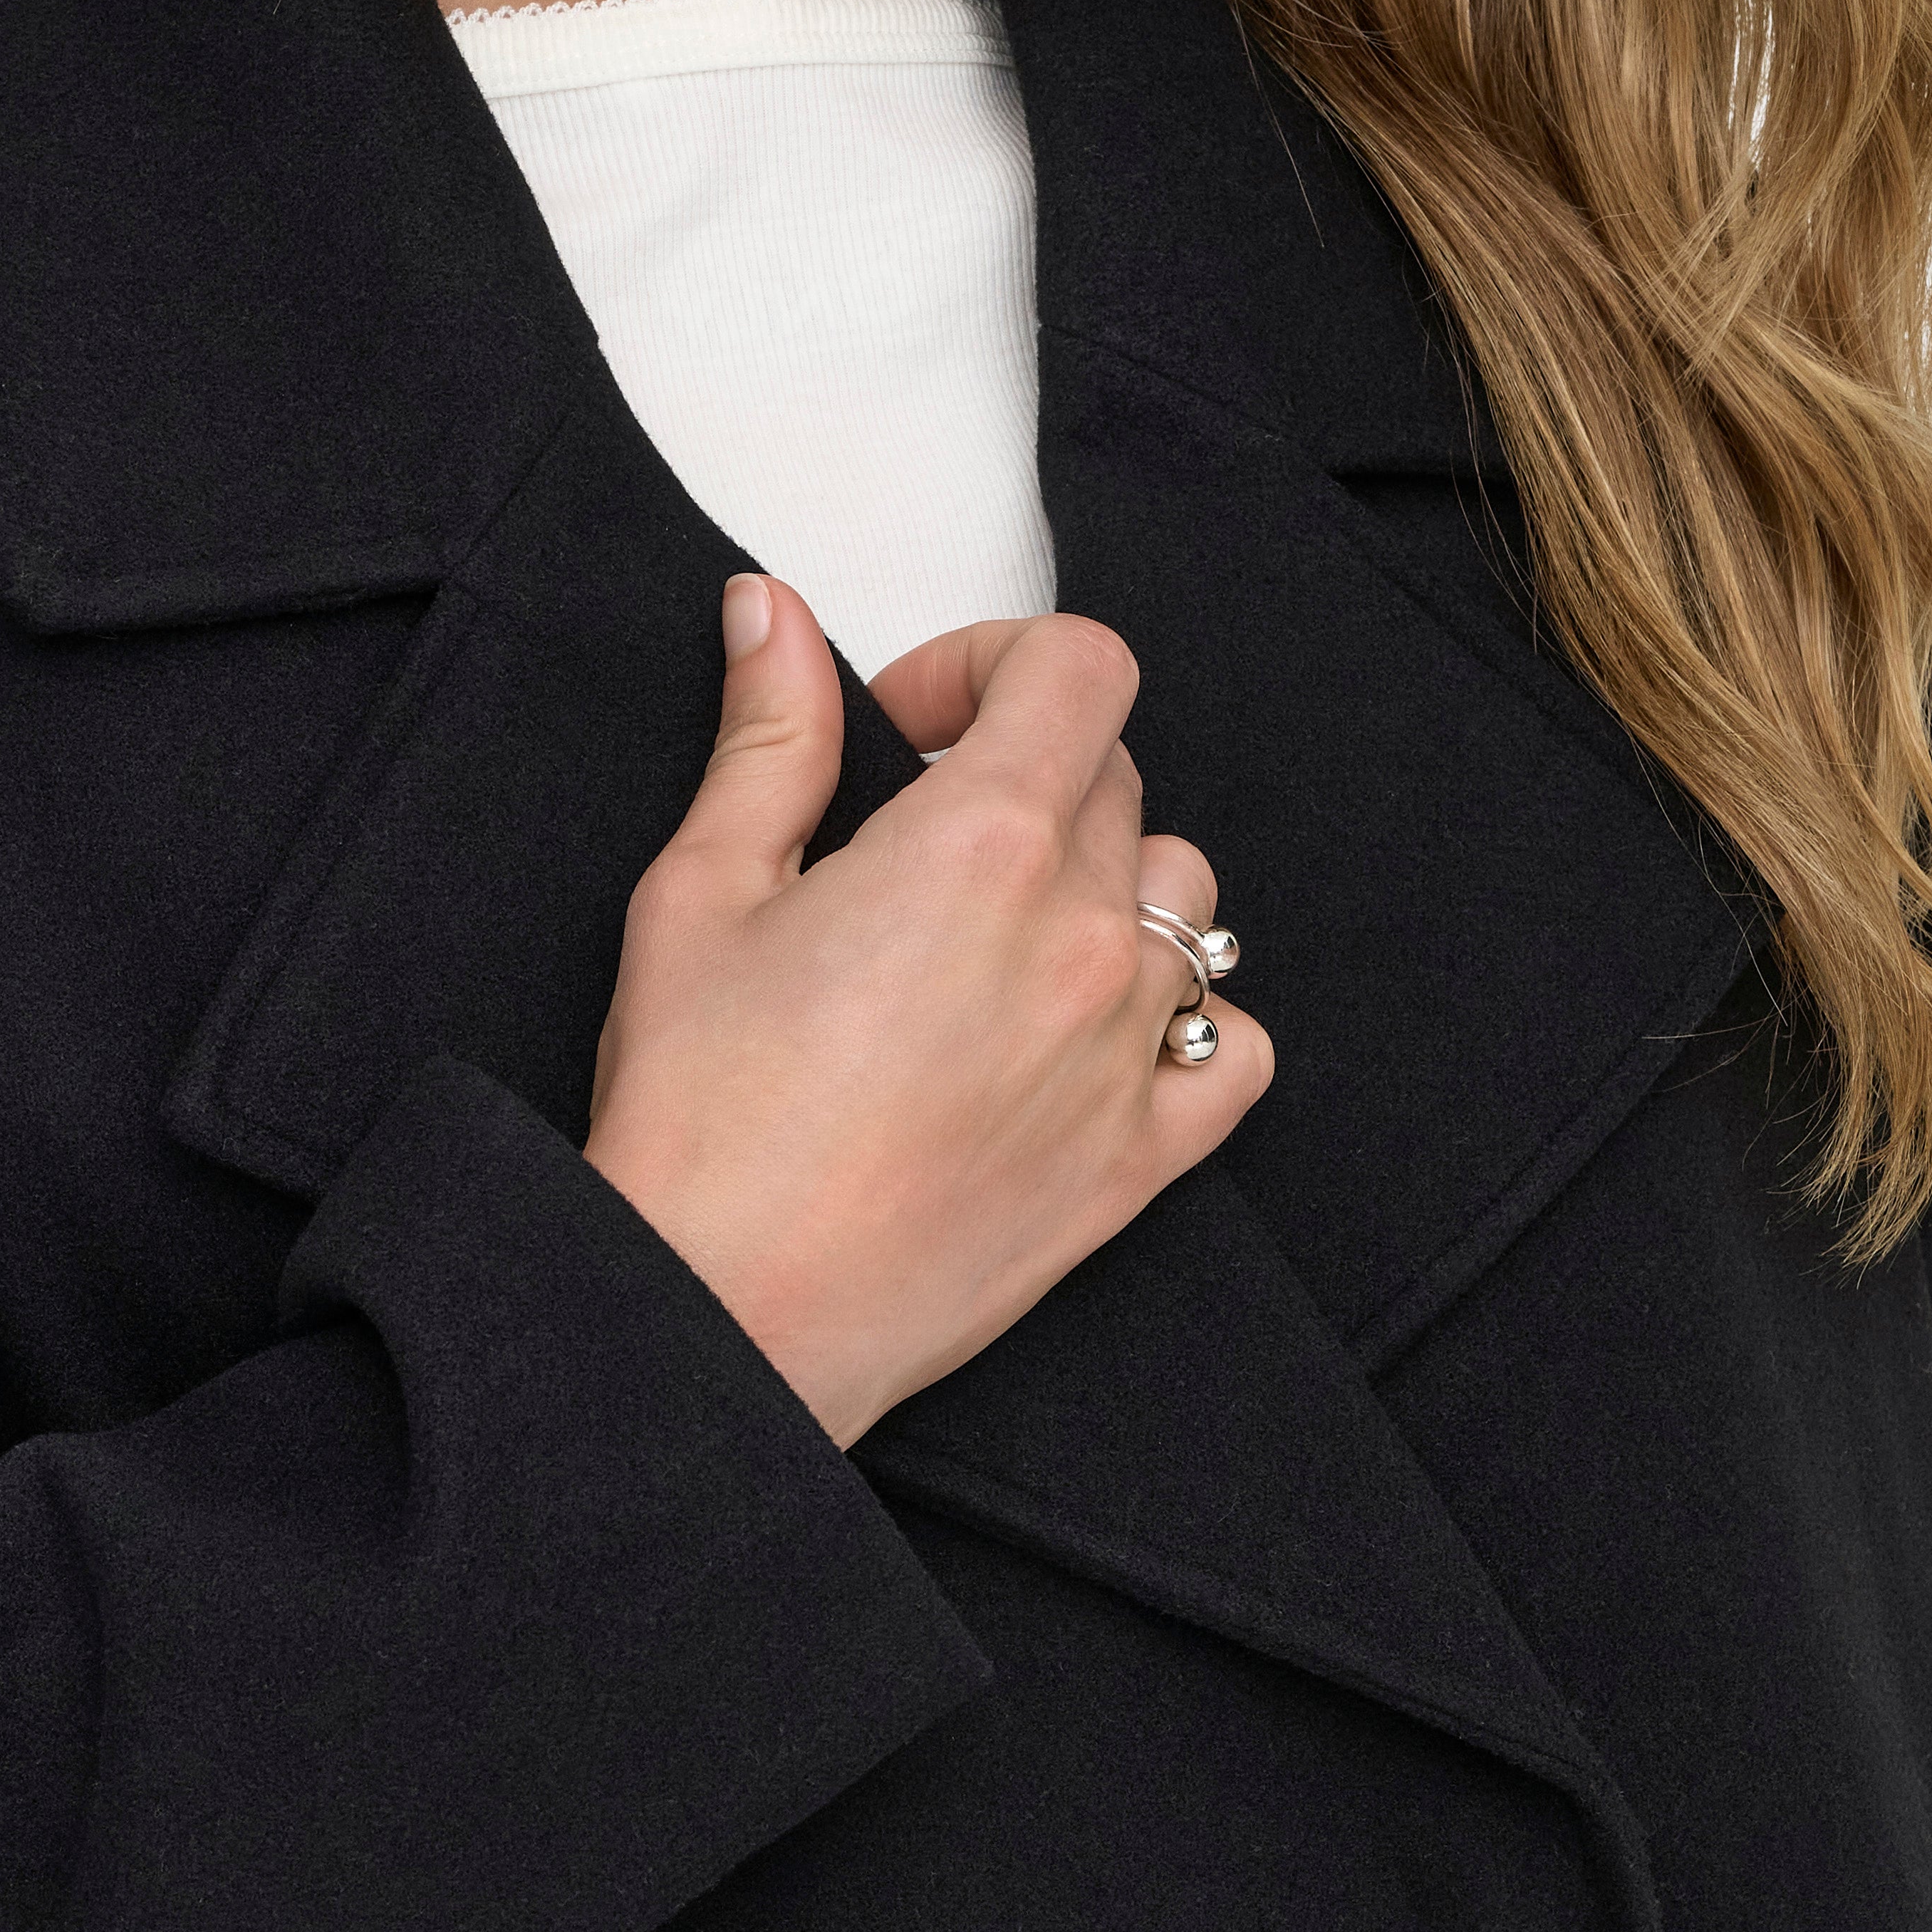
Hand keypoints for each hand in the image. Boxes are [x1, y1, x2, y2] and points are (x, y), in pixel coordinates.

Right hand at [585, 576, 1272, 1446]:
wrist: (724, 1316)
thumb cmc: (699, 1122)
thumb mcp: (700, 891)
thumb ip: (768, 736)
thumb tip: (776, 615)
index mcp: (976, 845)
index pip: (1080, 668)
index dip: (994, 662)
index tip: (916, 723)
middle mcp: (1078, 937)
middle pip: (1115, 778)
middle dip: (1020, 774)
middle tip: (917, 842)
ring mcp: (1125, 1051)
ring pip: (1181, 902)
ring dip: (1103, 886)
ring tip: (999, 936)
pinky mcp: (1140, 1159)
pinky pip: (1232, 1049)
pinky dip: (1187, 1022)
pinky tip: (1092, 1034)